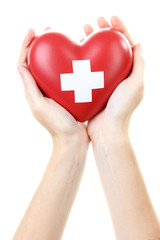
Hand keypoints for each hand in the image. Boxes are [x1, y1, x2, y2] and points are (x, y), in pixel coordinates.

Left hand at [17, 29, 88, 146]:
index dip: (25, 46)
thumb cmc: (58, 125)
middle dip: (39, 44)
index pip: (24, 64)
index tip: (32, 32)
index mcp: (32, 91)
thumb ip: (30, 87)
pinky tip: (73, 55)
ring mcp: (53, 90)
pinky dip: (65, 62)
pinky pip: (63, 73)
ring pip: (50, 65)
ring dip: (52, 50)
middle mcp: (41, 88)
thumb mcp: (40, 106)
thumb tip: (21, 66)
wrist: (73, 139)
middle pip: (36, 61)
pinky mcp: (65, 92)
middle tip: (47, 30)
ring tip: (59, 37)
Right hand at [84, 16, 144, 140]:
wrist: (108, 130)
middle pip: (111, 47)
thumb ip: (139, 64)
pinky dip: (84, 57)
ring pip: (99, 55)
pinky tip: (77, 51)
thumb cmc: (122, 109)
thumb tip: (139, 43)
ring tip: (83, 30)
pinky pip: (89, 68)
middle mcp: (119, 74)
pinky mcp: (94, 86)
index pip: (127, 44)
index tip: (110, 17)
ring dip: (92, 41)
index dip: (120, 28)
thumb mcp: (136, 84)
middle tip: (94, 21)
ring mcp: (105, 80)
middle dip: (104, 32)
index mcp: (131, 72)